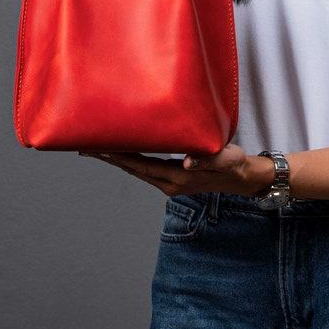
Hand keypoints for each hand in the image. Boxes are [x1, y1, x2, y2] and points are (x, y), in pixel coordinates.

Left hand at [76, 142, 273, 197]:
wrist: (244, 177)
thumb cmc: (234, 164)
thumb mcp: (223, 159)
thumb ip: (205, 160)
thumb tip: (186, 162)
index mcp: (176, 177)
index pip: (139, 165)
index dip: (117, 156)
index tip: (97, 148)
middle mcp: (169, 182)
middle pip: (132, 169)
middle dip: (109, 157)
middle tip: (84, 145)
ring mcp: (170, 182)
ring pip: (137, 169)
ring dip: (117, 159)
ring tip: (98, 147)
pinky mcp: (173, 177)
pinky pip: (145, 168)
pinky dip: (131, 159)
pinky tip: (125, 151)